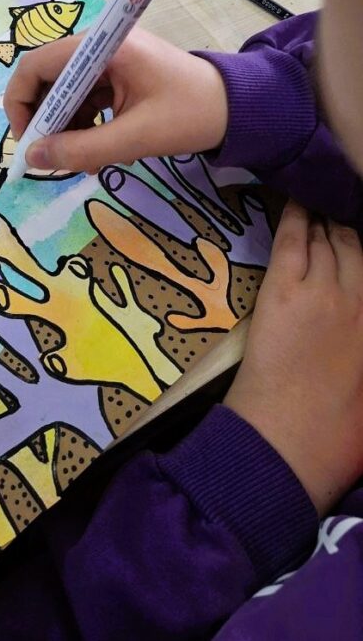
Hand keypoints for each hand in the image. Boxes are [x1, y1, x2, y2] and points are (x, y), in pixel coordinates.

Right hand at [4, 28, 228, 172]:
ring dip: (65, 128)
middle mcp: (99, 46)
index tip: (27, 141)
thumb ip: (82, 149)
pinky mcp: (118, 75)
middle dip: (45, 120)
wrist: (239, 108)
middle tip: (51, 157)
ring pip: (64, 93)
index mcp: (103, 47)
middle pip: (47, 79)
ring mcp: (109, 60)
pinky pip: (85, 99)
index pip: (37, 64)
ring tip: (81, 162)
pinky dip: (83, 126)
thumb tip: (34, 158)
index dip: (21, 102)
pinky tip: (96, 152)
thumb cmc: (190, 115)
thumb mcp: (135, 138)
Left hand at [225, 202, 362, 514]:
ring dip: (325, 215)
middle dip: (349, 221)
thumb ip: (359, 339)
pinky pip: (293, 239)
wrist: (292, 444)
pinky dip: (296, 215)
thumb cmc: (338, 432)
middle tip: (338, 202)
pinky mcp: (285, 290)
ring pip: (330, 238)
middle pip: (359, 245)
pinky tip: (294, 198)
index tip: (357, 230)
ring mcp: (326, 291)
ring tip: (319, 196)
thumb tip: (353, 330)